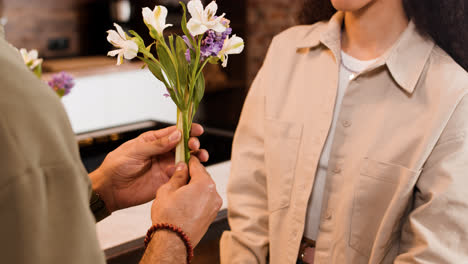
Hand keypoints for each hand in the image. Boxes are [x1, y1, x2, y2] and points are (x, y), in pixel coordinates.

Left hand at [89, 124, 208, 212]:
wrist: (110, 189)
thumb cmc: (116, 166)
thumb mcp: (135, 151)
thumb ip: (156, 144)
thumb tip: (176, 135)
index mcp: (153, 141)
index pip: (174, 132)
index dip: (187, 130)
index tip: (197, 130)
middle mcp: (162, 152)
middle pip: (184, 145)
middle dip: (193, 144)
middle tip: (194, 146)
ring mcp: (165, 166)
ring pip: (186, 160)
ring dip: (195, 158)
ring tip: (200, 158)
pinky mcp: (166, 181)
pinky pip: (182, 175)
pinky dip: (189, 173)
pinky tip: (190, 172)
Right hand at [151, 157, 222, 246]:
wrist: (173, 242)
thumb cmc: (169, 218)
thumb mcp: (167, 190)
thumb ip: (177, 176)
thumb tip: (181, 168)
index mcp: (204, 184)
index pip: (196, 164)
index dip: (187, 160)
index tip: (182, 158)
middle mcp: (214, 194)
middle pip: (202, 176)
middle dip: (190, 175)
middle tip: (177, 175)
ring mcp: (214, 206)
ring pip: (204, 189)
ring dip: (193, 187)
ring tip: (178, 191)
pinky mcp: (212, 215)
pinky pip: (205, 200)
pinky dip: (196, 198)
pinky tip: (184, 202)